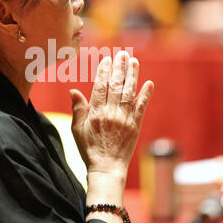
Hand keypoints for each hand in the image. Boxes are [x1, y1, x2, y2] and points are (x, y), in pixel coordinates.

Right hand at [70, 51, 153, 179]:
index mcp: (96, 113)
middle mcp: (111, 113)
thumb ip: (77, 109)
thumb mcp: (76, 130)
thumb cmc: (89, 149)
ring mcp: (125, 119)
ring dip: (132, 76)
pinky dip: (146, 95)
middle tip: (123, 54)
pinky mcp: (135, 126)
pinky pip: (141, 107)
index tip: (107, 60)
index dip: (104, 72)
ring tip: (134, 62)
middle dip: (119, 68)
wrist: (106, 168)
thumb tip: (73, 90)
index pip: (100, 87)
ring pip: (129, 93)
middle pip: (116, 86)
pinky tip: (149, 83)